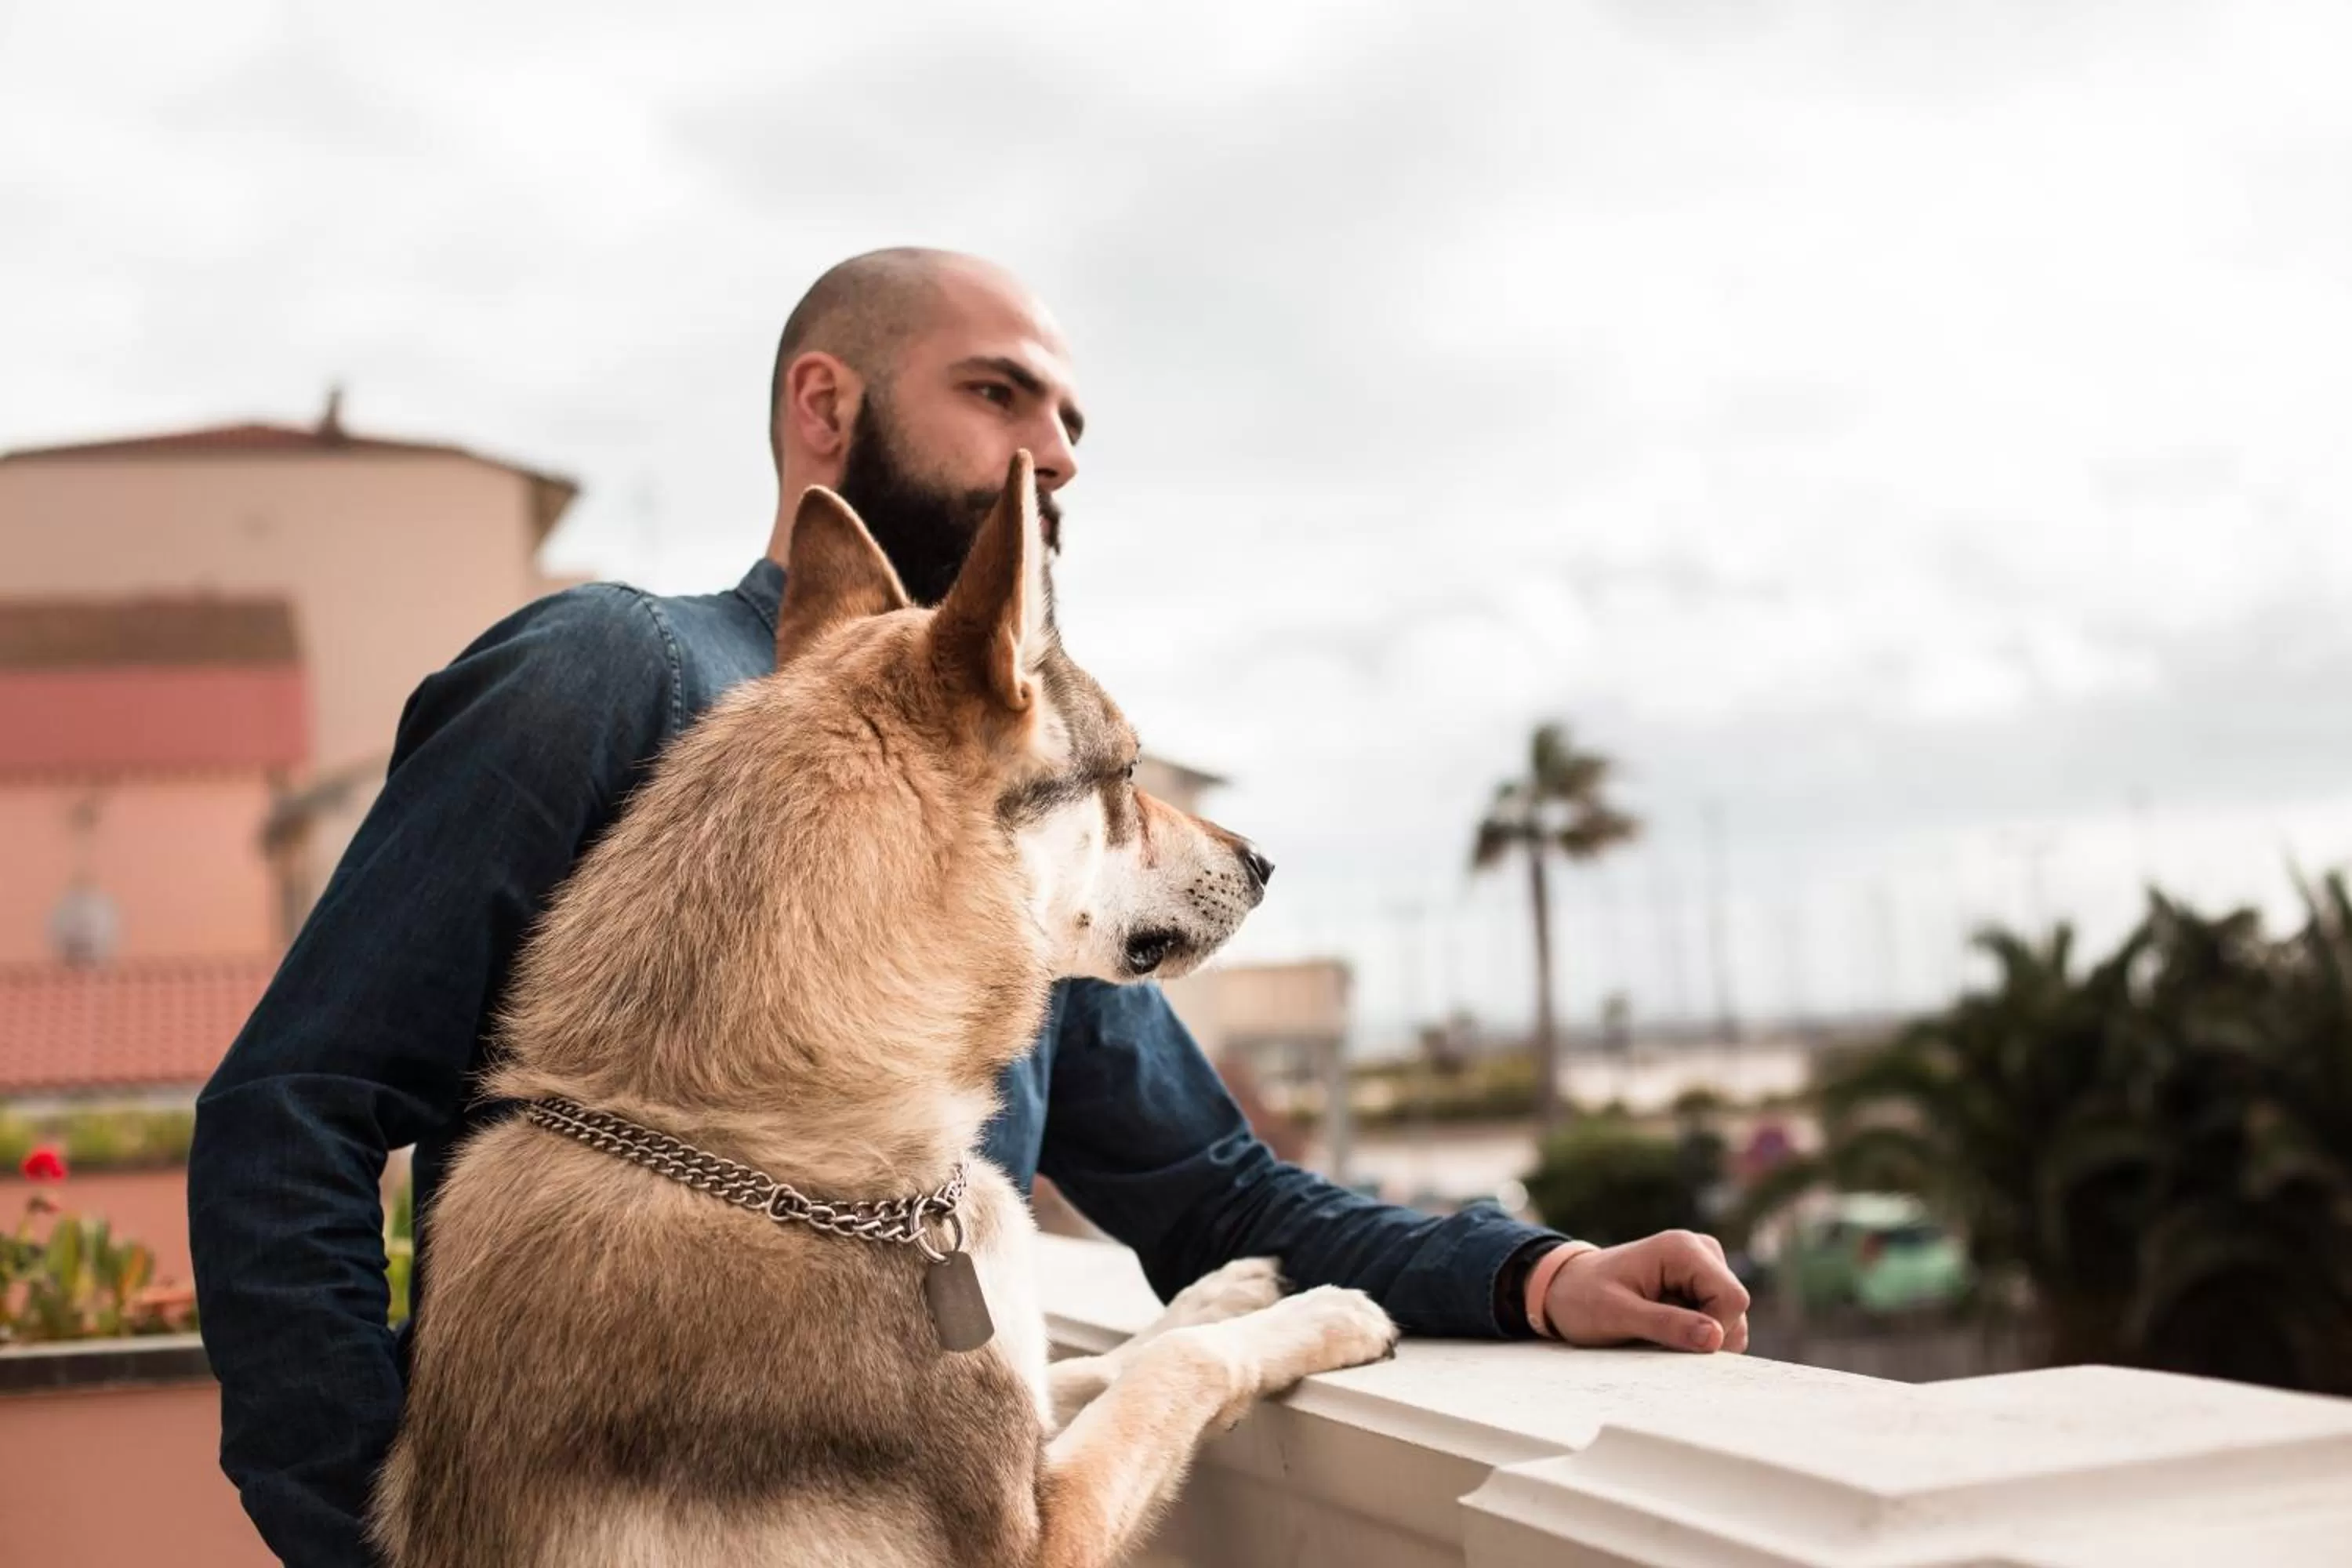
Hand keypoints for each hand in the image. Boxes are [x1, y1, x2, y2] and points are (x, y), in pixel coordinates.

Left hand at [1541, 1231, 1750, 1353]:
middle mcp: (1701, 1251)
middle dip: (1704, 1335)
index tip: (1673, 1341)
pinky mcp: (1701, 1285)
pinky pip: (1718, 1321)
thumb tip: (1716, 1338)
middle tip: (1655, 1333)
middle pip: (1735, 1311)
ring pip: (1730, 1320)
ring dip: (1697, 1336)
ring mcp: (1704, 1267)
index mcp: (1683, 1249)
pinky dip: (1694, 1334)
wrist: (1564, 1290)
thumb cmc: (1583, 1298)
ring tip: (1654, 1328)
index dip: (1714, 1330)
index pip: (1733, 1299)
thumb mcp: (1617, 1315)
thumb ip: (1666, 1324)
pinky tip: (1662, 1327)